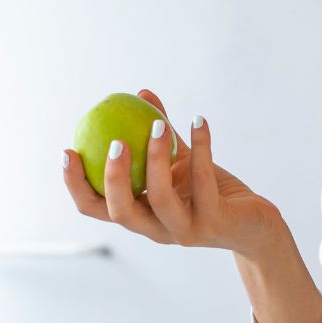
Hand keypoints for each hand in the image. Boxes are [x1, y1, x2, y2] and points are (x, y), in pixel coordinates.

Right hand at [60, 89, 284, 256]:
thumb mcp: (182, 160)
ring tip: (157, 126)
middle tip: (115, 142)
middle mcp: (157, 228)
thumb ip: (158, 132)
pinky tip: (199, 120)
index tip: (68, 150)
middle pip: (121, 212)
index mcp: (140, 214)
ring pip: (161, 199)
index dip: (76, 184)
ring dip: (157, 159)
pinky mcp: (215, 222)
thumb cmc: (212, 190)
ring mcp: (186, 229)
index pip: (96, 208)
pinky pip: (203, 181)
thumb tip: (140, 93)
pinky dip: (200, 147)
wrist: (254, 223)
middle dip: (112, 178)